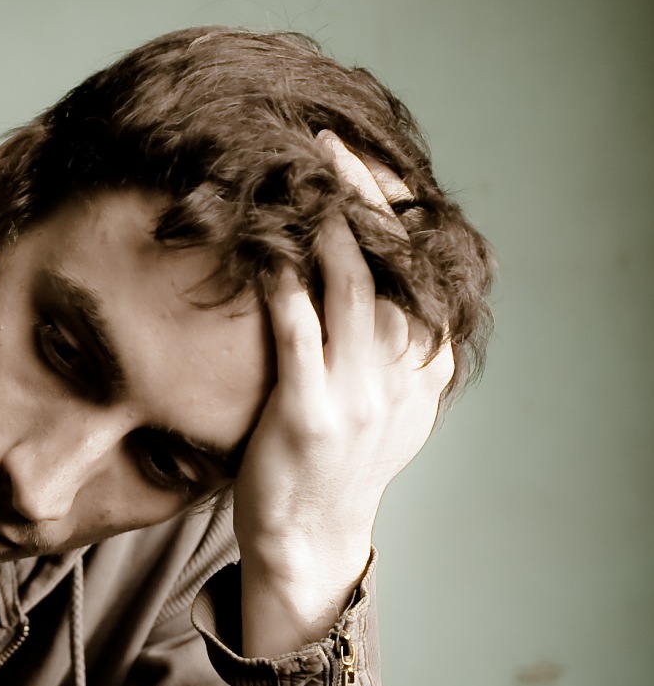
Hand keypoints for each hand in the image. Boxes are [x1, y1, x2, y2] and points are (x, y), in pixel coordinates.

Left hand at [234, 134, 453, 656]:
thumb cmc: (327, 466)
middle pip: (391, 259)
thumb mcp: (377, 405)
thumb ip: (381, 348)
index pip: (422, 265)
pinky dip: (281, 277)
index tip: (367, 161)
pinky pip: (296, 326)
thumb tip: (366, 284)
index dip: (397, 208)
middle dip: (361, 193)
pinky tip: (262, 242)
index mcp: (423, 368)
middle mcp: (401, 375)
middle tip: (329, 143)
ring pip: (351, 281)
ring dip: (324, 219)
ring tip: (298, 172)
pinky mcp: (309, 412)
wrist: (308, 542)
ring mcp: (358, 394)